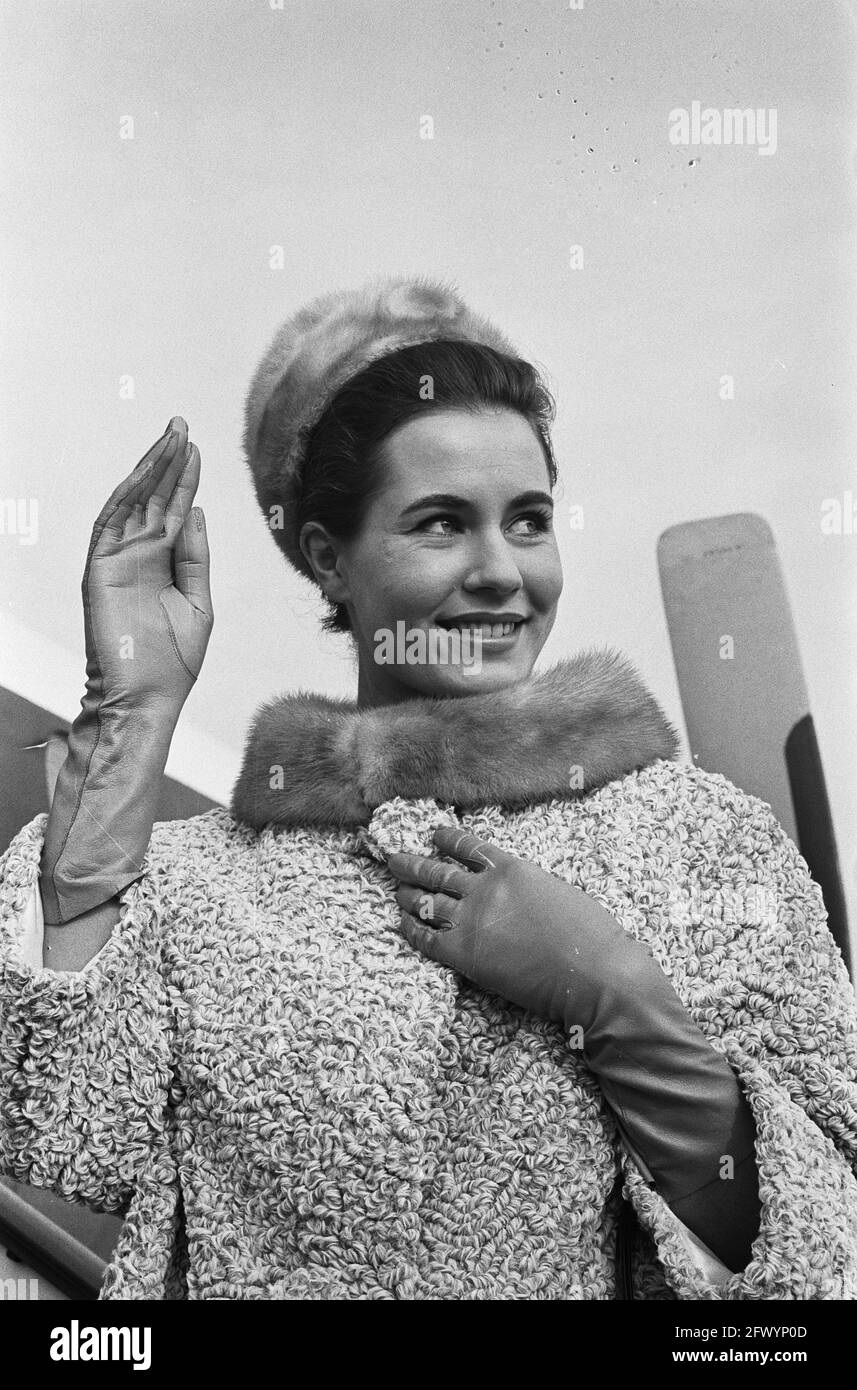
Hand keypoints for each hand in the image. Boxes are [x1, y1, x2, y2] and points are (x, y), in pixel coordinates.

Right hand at [83, 417, 212, 714]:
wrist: (149, 697)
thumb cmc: (174, 660)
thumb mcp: (198, 601)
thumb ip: (195, 557)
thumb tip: (198, 511)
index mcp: (165, 563)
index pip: (175, 510)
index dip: (185, 480)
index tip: (197, 449)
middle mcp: (140, 555)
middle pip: (154, 498)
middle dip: (168, 462)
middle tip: (181, 426)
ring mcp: (118, 561)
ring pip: (133, 503)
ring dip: (149, 470)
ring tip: (170, 438)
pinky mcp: (100, 570)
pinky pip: (111, 523)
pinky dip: (126, 496)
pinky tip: (145, 472)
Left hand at [387, 825, 645, 1033]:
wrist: (593, 974)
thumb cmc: (591, 934)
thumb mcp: (557, 889)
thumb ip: (527, 883)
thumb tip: (514, 888)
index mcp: (510, 867)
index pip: (466, 844)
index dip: (444, 838)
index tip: (432, 835)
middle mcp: (484, 888)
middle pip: (435, 870)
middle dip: (410, 863)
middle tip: (394, 859)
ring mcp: (471, 920)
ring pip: (425, 900)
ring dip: (407, 894)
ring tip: (396, 890)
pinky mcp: (464, 954)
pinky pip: (425, 936)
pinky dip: (410, 927)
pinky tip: (402, 922)